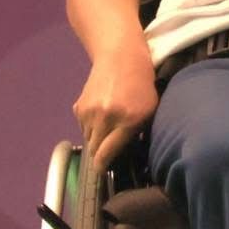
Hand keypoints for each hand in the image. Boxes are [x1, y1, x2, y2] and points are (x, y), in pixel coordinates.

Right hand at [73, 49, 159, 173]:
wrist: (121, 57)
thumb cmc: (142, 85)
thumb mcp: (150, 110)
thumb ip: (138, 133)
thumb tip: (126, 156)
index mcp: (127, 120)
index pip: (106, 153)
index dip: (103, 166)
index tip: (103, 170)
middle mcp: (105, 118)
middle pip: (95, 150)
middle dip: (101, 154)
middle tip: (110, 150)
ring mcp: (89, 111)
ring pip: (88, 139)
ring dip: (96, 139)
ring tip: (109, 126)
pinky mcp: (78, 106)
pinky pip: (82, 127)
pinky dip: (90, 126)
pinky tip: (102, 113)